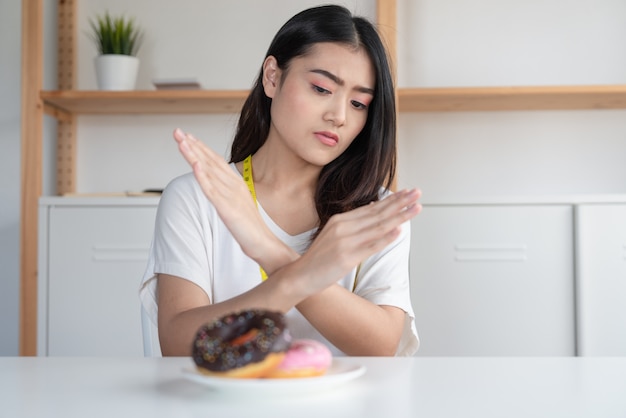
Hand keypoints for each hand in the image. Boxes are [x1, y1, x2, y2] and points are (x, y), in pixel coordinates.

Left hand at [173, 128, 285, 266]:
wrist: (263, 243)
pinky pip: (212, 191)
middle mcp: (233, 185)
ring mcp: (230, 196)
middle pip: (210, 161)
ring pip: (209, 172)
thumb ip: (227, 193)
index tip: (188, 136)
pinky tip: (195, 166)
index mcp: (236, 183)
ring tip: (182, 141)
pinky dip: (203, 177)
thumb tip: (216, 185)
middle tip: (178, 132)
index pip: (216, 161)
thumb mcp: (237, 204)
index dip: (201, 148)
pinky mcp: (227, 209)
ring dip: (194, 155)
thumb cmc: (250, 227)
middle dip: (193, 145)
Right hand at [294, 188, 421, 292]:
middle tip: (417, 193)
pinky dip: (385, 238)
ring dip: (399, 216)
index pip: (371, 208)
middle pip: (377, 213)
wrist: (300, 275)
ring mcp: (345, 242)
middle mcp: (343, 227)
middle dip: (400, 202)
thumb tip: (374, 210)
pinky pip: (370, 246)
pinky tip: (399, 231)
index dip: (391, 200)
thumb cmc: (319, 257)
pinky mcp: (346, 257)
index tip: (408, 193)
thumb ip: (353, 224)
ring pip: (378, 226)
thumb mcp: (334, 234)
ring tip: (415, 208)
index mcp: (340, 220)